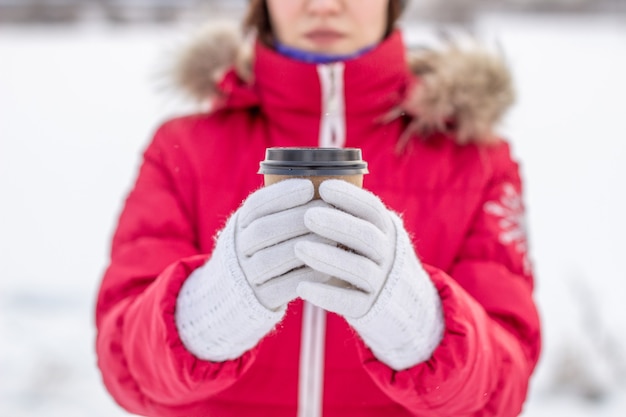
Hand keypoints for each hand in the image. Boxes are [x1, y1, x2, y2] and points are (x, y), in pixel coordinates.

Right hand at [176, 178, 330, 360]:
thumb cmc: (265, 249)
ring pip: (271, 259)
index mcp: (240, 225)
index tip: (309, 187)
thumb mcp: (262, 225)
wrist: (237, 293)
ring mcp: (247, 276)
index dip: (282, 195)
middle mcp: (239, 249)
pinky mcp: (261, 299)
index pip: (256, 205)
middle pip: (263, 231)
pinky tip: (327, 267)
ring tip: (333, 238)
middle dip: (297, 218)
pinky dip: (305, 276)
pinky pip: (283, 287)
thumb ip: (282, 210)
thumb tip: (321, 184)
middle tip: (328, 211)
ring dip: (304, 246)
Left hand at [294, 180, 396, 317]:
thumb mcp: (362, 232)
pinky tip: (301, 287)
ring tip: (298, 248)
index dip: (349, 197)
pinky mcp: (368, 308)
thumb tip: (302, 186)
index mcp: (385, 230)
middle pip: (367, 236)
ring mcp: (380, 282)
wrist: (393, 301)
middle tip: (307, 216)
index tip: (323, 187)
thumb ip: (343, 215)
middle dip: (337, 224)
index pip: (372, 209)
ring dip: (327, 257)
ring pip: (359, 269)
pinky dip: (325, 294)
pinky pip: (350, 302)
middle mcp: (387, 254)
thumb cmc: (362, 256)